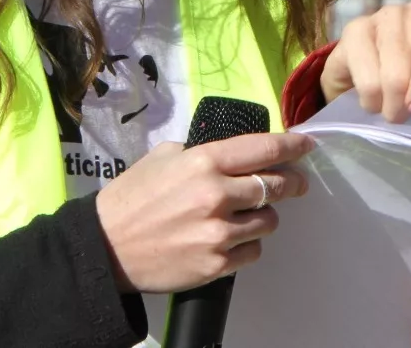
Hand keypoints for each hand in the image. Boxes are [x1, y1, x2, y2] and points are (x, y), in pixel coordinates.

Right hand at [94, 131, 312, 293]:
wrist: (103, 249)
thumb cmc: (130, 199)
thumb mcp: (162, 157)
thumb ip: (199, 151)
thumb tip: (230, 151)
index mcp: (205, 162)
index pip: (265, 149)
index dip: (293, 146)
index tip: (306, 146)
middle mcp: (217, 195)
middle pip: (276, 186)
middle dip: (291, 183)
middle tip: (294, 184)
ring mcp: (218, 233)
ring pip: (268, 221)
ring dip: (264, 217)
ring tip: (247, 216)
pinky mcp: (216, 264)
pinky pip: (252, 251)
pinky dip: (247, 245)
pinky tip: (231, 240)